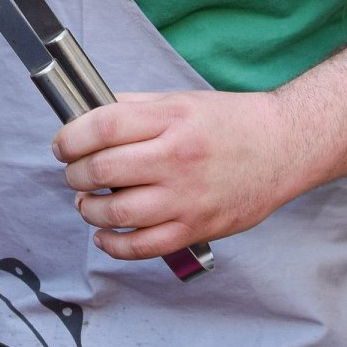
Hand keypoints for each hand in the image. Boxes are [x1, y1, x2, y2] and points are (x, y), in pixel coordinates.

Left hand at [50, 90, 293, 261]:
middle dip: (74, 173)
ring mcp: (186, 197)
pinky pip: (142, 246)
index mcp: (171, 120)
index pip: (102, 127)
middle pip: (102, 169)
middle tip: (74, 173)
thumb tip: (86, 115)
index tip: (62, 145)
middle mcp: (177, 158)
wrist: (284, 148)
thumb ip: (133, 108)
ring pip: (115, 211)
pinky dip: (113, 244)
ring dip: (88, 208)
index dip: (70, 137)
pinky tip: (104, 233)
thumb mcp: (180, 100)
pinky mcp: (196, 228)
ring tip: (86, 201)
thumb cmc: (232, 123)